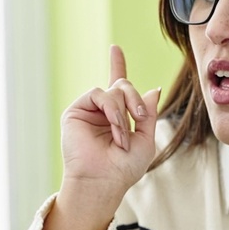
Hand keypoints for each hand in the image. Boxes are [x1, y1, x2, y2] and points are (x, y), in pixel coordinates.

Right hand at [44, 45, 159, 229]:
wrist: (103, 181)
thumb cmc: (124, 168)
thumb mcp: (146, 139)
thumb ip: (148, 114)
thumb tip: (152, 89)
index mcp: (117, 117)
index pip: (118, 87)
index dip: (116, 66)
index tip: (115, 48)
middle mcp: (102, 111)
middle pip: (123, 85)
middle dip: (136, 100)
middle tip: (141, 118)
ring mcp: (89, 110)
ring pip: (114, 89)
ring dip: (123, 111)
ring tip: (122, 136)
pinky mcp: (76, 111)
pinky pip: (99, 93)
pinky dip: (112, 109)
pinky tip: (114, 126)